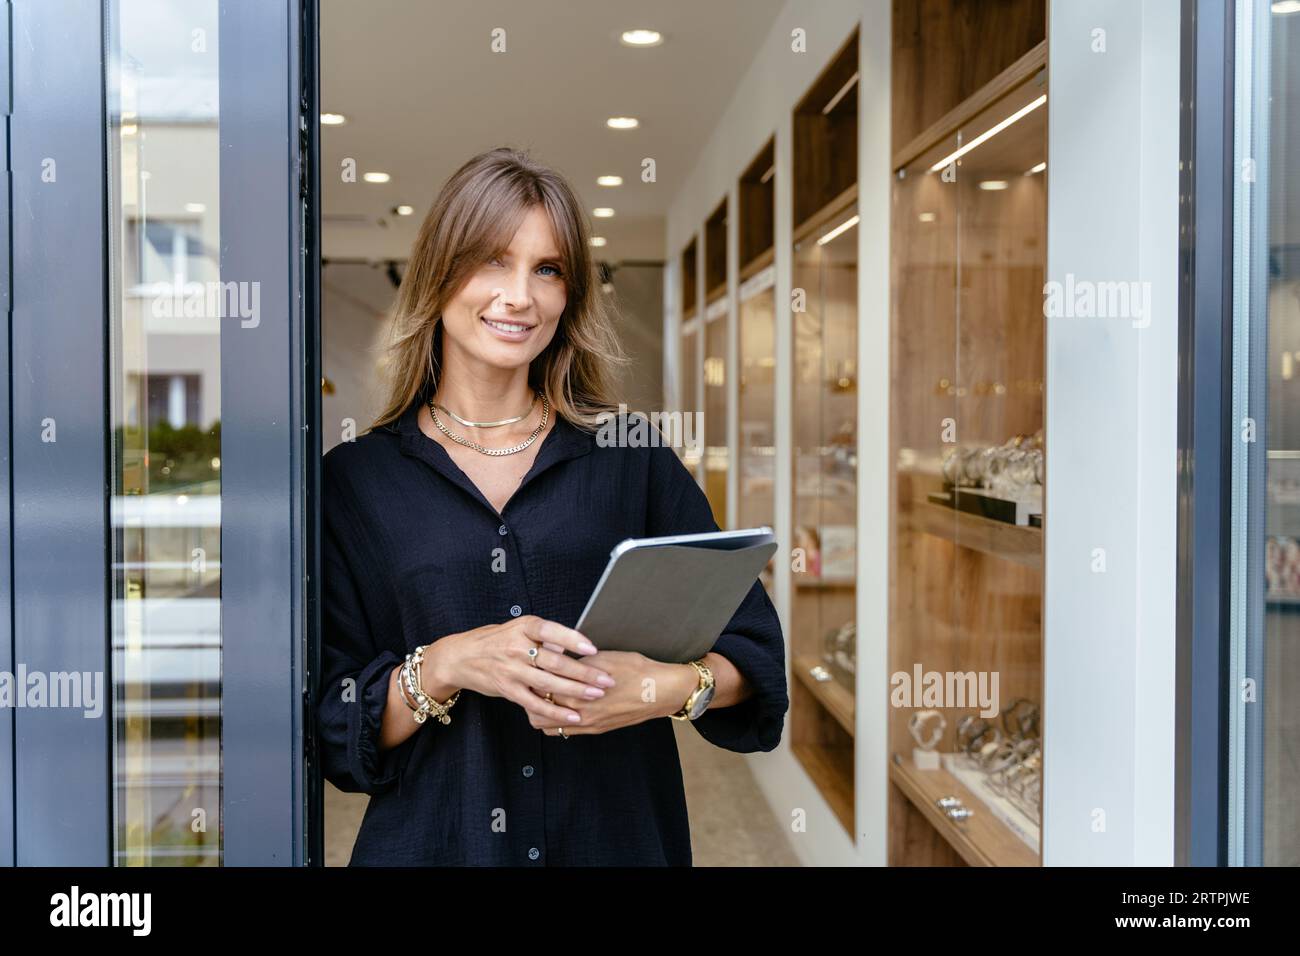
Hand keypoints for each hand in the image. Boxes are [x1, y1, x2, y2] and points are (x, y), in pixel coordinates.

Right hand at [432, 615, 615, 729]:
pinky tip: (573, 715)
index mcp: (524, 627)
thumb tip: (573, 644)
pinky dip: (556, 710)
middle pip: (555, 661)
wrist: (461, 657)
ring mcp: (512, 670)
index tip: (593, 649)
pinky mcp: (508, 689)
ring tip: (597, 695)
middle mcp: (517, 648)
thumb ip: (545, 637)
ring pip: (549, 683)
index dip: (573, 640)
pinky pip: (535, 703)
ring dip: (576, 691)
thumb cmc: (497, 640)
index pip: (551, 631)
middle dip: (584, 672)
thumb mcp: (519, 629)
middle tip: (607, 679)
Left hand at [530, 651, 697, 736]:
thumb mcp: (601, 656)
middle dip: (531, 696)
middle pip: (536, 711)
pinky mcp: (596, 729)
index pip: (539, 689)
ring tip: (544, 695)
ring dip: (541, 712)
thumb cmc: (635, 670)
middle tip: (532, 682)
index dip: (532, 678)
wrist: (661, 691)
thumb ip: (574, 660)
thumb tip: (554, 653)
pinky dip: (556, 721)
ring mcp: (587, 724)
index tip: (531, 668)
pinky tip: (561, 706)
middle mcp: (579, 712)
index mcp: (578, 691)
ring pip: (547, 726)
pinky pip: (565, 731)